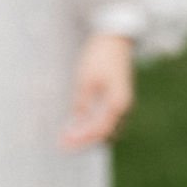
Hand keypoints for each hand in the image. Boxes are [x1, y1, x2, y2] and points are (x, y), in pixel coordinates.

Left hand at [61, 34, 134, 149]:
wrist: (115, 41)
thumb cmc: (99, 57)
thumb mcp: (85, 80)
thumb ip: (82, 104)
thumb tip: (74, 125)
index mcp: (117, 103)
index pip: (99, 130)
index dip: (81, 139)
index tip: (64, 144)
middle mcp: (123, 108)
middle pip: (104, 134)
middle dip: (84, 141)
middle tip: (63, 145)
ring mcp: (121, 105)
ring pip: (106, 129)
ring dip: (88, 136)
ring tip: (67, 139)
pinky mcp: (116, 100)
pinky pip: (105, 120)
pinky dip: (91, 127)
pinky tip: (76, 127)